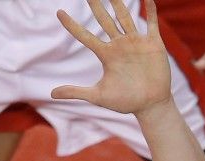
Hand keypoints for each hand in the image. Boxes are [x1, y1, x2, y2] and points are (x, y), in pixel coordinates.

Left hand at [52, 0, 172, 116]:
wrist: (150, 106)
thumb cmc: (125, 102)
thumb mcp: (98, 96)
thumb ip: (75, 92)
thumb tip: (51, 94)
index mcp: (106, 55)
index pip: (85, 36)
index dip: (71, 25)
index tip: (59, 13)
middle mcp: (119, 45)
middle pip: (104, 20)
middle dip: (96, 5)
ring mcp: (136, 42)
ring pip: (125, 16)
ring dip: (118, 2)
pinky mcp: (153, 44)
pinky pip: (151, 23)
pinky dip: (151, 10)